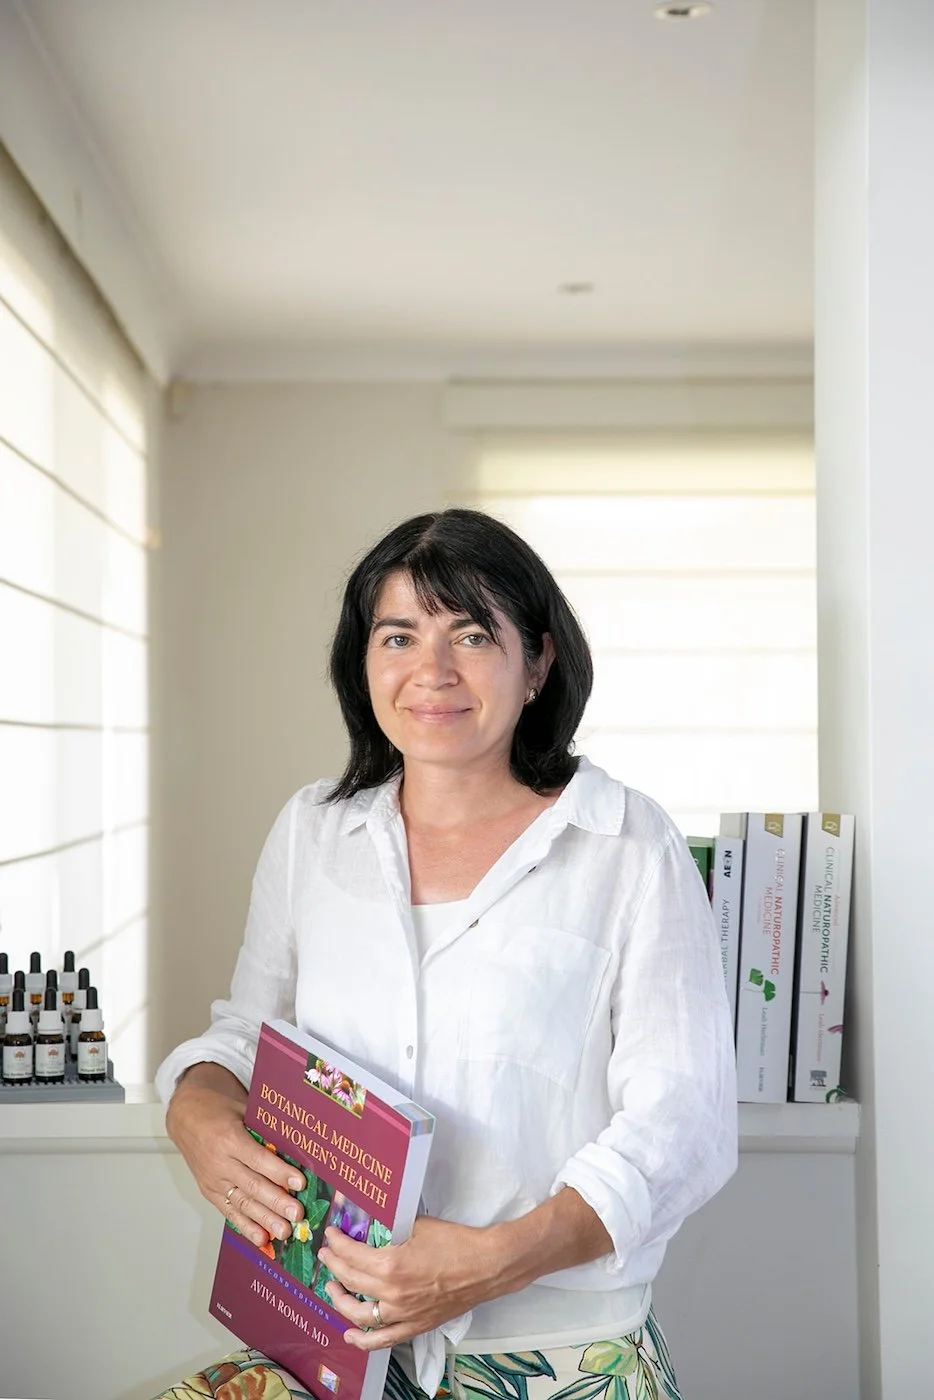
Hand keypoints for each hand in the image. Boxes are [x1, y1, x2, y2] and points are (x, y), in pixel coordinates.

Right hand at [166, 1063, 305, 1249]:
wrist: (185, 1116)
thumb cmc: (217, 1110)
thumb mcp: (242, 1110)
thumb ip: (264, 1129)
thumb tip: (296, 1145)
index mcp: (228, 1138)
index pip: (257, 1159)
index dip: (279, 1172)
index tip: (300, 1183)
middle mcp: (219, 1162)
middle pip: (251, 1185)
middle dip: (276, 1202)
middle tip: (296, 1214)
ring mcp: (213, 1180)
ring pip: (242, 1203)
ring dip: (264, 1219)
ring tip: (284, 1231)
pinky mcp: (209, 1192)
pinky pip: (229, 1211)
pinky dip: (246, 1226)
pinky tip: (261, 1238)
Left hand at [318, 1215, 502, 1350]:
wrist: (487, 1266)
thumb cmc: (456, 1242)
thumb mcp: (418, 1225)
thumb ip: (392, 1228)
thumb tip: (372, 1224)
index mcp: (391, 1264)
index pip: (351, 1255)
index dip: (337, 1243)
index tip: (331, 1235)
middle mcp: (392, 1293)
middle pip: (350, 1281)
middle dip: (334, 1266)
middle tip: (328, 1255)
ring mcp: (403, 1313)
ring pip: (359, 1314)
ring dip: (340, 1300)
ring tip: (332, 1288)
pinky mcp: (415, 1325)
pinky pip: (383, 1338)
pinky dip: (363, 1339)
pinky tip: (350, 1333)